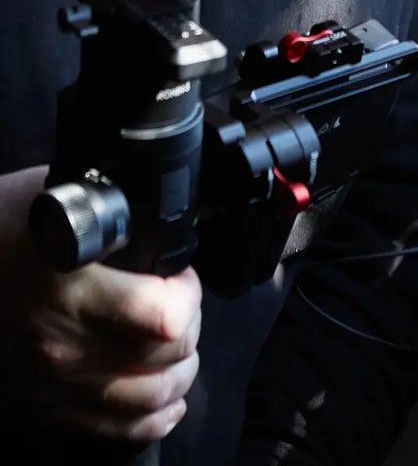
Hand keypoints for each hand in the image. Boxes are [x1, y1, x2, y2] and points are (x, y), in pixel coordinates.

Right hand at [0, 165, 200, 443]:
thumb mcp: (59, 196)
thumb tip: (164, 204)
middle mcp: (65, 343)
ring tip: (177, 349)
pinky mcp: (44, 409)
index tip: (179, 275)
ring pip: (151, 399)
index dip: (187, 293)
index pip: (164, 315)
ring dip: (180, 373)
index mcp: (73, 288)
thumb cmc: (5, 228)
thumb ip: (115, 207)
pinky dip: (154, 418)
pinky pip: (117, 430)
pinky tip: (166, 398)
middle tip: (181, 307)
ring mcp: (54, 383)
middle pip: (167, 355)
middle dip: (190, 327)